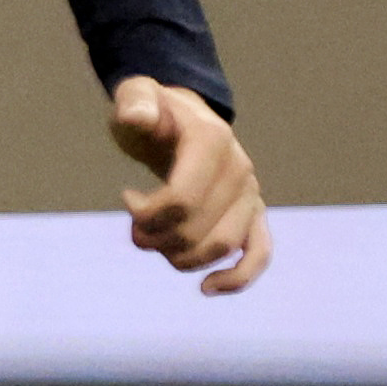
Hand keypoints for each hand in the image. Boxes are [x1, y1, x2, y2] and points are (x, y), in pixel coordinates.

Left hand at [110, 76, 269, 294]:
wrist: (182, 120)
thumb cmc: (154, 113)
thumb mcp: (136, 96)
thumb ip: (135, 102)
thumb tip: (136, 118)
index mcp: (212, 140)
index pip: (182, 199)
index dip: (147, 213)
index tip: (127, 198)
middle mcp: (240, 168)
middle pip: (195, 228)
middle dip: (154, 238)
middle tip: (134, 226)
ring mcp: (251, 194)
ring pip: (220, 247)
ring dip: (178, 258)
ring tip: (154, 241)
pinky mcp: (254, 214)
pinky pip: (259, 253)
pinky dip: (237, 278)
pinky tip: (206, 288)